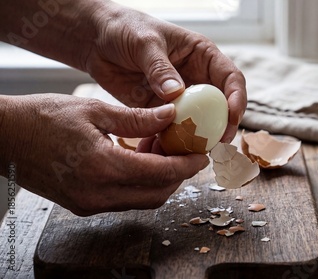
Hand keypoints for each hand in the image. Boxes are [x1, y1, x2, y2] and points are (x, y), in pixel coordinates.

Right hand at [0, 94, 208, 215]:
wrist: (5, 137)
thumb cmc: (43, 117)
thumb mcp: (95, 110)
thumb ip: (138, 118)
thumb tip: (171, 115)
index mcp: (102, 167)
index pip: (160, 174)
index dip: (186, 166)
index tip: (201, 155)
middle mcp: (97, 194)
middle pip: (156, 194)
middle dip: (178, 176)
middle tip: (187, 153)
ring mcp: (88, 204)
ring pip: (141, 201)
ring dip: (160, 180)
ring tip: (162, 151)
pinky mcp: (82, 205)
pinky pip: (123, 200)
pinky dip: (139, 184)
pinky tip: (140, 160)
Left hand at [84, 2, 246, 142]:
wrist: (95, 41)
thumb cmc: (125, 29)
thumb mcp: (145, 42)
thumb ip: (160, 67)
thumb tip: (176, 93)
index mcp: (203, 56)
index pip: (231, 78)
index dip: (237, 98)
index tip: (232, 116)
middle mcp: (196, 79)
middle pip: (220, 107)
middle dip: (222, 126)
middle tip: (217, 143)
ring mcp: (180, 98)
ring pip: (198, 123)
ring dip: (198, 138)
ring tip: (194, 153)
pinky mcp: (161, 111)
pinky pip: (173, 130)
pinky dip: (173, 141)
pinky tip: (168, 150)